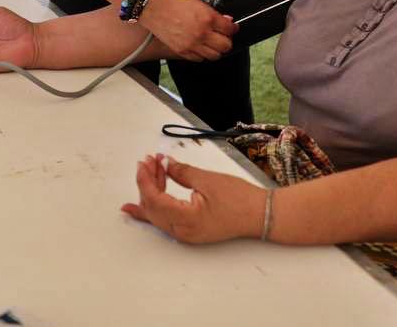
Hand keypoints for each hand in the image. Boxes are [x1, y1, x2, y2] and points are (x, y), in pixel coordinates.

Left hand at [121, 154, 265, 243]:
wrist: (259, 215)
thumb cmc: (238, 198)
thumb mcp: (207, 180)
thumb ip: (180, 172)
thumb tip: (162, 162)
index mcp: (186, 220)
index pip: (154, 200)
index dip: (145, 180)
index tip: (143, 163)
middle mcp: (181, 232)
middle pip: (152, 207)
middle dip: (147, 183)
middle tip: (147, 161)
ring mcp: (185, 234)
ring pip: (157, 213)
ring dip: (152, 191)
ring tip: (152, 169)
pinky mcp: (189, 231)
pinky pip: (165, 219)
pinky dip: (155, 205)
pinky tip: (137, 202)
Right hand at [137, 0, 236, 61]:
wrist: (152, 7)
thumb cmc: (172, 1)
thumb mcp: (197, 1)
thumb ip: (213, 12)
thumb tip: (226, 20)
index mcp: (207, 18)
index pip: (230, 29)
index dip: (233, 28)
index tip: (232, 27)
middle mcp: (201, 33)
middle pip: (226, 46)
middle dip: (227, 40)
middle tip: (224, 36)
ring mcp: (192, 44)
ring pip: (215, 56)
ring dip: (216, 49)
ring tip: (213, 43)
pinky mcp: (182, 51)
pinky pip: (199, 59)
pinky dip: (202, 54)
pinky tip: (200, 46)